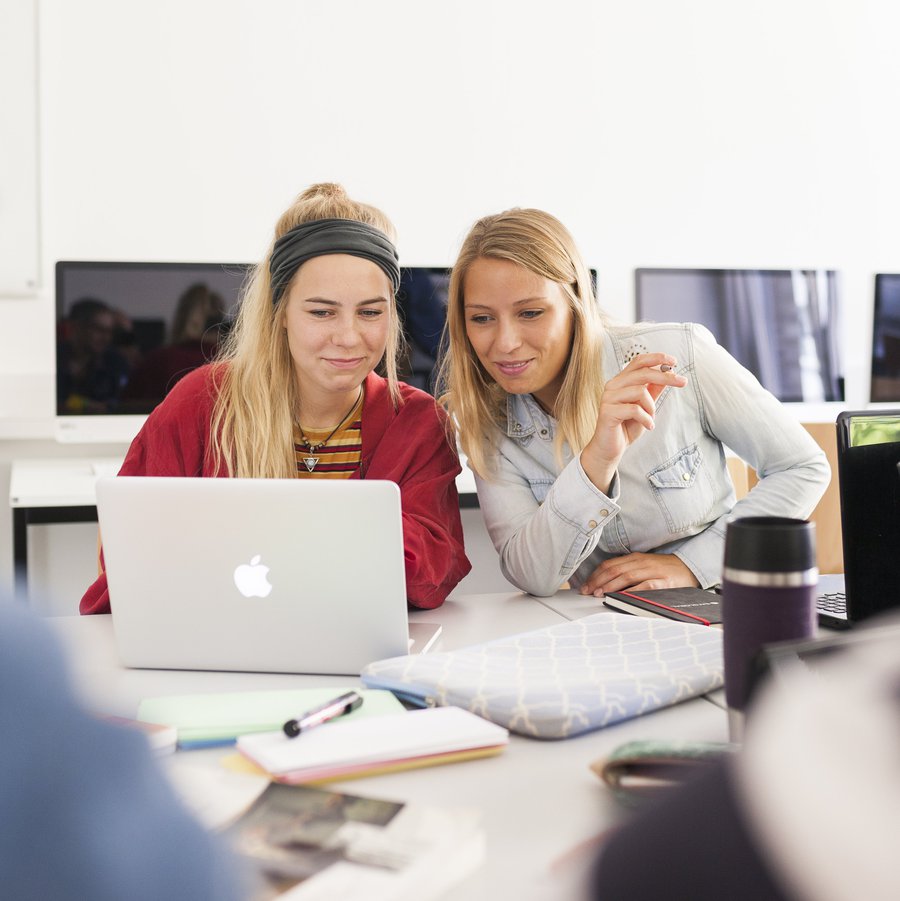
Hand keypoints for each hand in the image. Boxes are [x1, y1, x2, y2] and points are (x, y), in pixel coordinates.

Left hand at [578, 552, 699, 596]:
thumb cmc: (663, 570)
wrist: (690, 568)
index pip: (610, 565)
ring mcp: (653, 571)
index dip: (595, 575)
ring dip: (610, 585)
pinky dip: (632, 590)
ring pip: (627, 576)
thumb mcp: (643, 566)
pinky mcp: (664, 582)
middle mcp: (642, 562)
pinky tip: (622, 596)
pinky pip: (645, 585)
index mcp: (635, 558)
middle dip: (598, 581)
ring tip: (599, 594)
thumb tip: (603, 584)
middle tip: (588, 592)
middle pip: (614, 570)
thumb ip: (626, 572)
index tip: (585, 586)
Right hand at [581, 353, 685, 492]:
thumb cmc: (627, 427)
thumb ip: (653, 390)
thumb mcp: (646, 406)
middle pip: (643, 372)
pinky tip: (648, 426)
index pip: (638, 361)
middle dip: (665, 377)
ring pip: (640, 391)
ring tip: (650, 419)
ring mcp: (608, 398)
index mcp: (621, 381)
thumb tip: (669, 373)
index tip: (674, 362)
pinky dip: (646, 419)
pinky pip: (634, 409)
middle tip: (683, 382)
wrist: (611, 449)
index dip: (656, 358)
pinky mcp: (607, 412)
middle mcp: (613, 386)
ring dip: (651, 407)